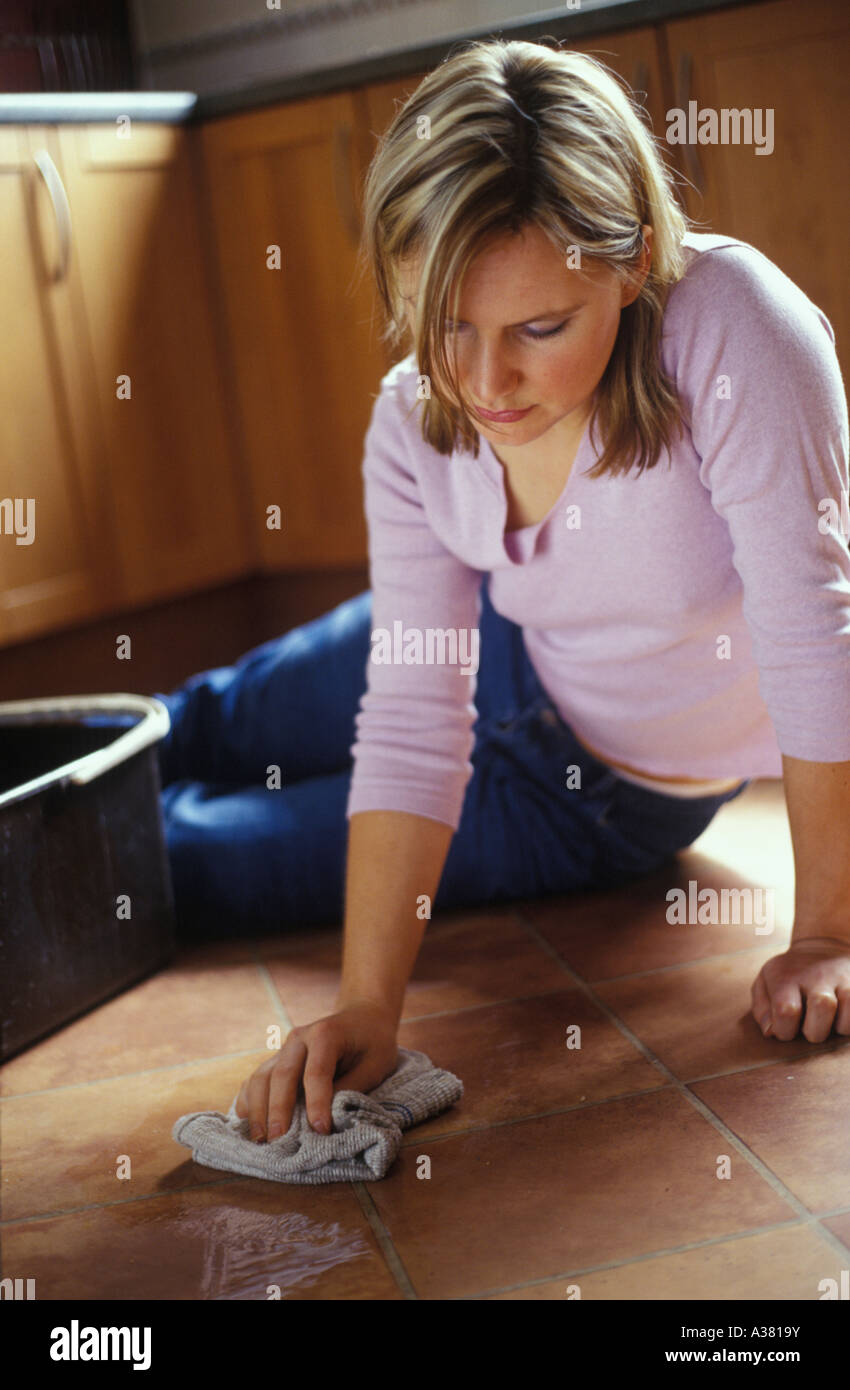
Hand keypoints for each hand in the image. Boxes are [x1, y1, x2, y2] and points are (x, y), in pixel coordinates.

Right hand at [234, 999, 398, 1142]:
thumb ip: (351, 1087)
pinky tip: (246, 1121)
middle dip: (278, 1110)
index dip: (317, 1103)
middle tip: (278, 1141)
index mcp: (325, 1034)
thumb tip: (327, 1116)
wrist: (362, 1015)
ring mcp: (284, 1048)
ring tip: (260, 1138)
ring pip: (262, 1077)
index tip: (320, 1130)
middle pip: (282, 1075)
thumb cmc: (373, 1042)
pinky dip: (248, 1100)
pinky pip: (256, 1079)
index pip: (316, 1073)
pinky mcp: (278, 1059)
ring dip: (258, 1109)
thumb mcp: (375, 1063)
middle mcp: (299, 1038)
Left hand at [751, 935, 849, 1042]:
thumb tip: (771, 1031)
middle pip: (822, 1009)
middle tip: (808, 1023)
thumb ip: (762, 1009)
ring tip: (826, 1019)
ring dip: (834, 1029)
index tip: (785, 1027)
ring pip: (844, 1019)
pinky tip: (840, 1016)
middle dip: (813, 1031)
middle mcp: (817, 976)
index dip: (784, 1030)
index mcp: (787, 977)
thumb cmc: (789, 975)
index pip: (786, 1011)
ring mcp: (842, 980)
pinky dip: (849, 1025)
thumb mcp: (766, 983)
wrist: (823, 948)